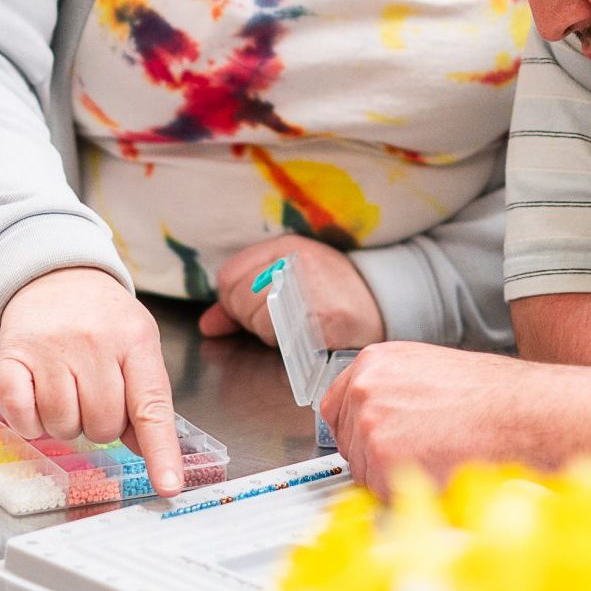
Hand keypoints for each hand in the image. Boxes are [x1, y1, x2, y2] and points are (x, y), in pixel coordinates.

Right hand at [0, 266, 185, 494]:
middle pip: (103, 425)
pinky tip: (38, 396)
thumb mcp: (136, 343)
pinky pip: (22, 418)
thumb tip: (150, 451)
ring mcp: (50, 350)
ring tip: (67, 390)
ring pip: (63, 427)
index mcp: (135, 340)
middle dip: (100, 424)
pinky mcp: (11, 356)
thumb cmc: (102, 317)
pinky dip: (30, 421)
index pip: (152, 406)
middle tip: (94, 395)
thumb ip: (145, 395)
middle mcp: (94, 343)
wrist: (54, 274)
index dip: (161, 451)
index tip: (168, 486)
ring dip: (65, 423)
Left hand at [197, 235, 383, 349]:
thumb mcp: (288, 276)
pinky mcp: (321, 317)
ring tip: (293, 326)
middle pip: (239, 299)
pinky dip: (285, 343)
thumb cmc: (330, 290)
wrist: (381, 301)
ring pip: (256, 320)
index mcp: (284, 246)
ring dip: (267, 333)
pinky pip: (280, 337)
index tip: (254, 307)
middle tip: (276, 320)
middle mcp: (294, 262)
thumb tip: (208, 326)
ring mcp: (308, 289)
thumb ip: (242, 296)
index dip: (233, 301)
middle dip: (249, 318)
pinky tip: (303, 336)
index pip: (229, 276)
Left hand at [320, 341, 533, 491]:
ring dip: (392, 477)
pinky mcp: (383, 460)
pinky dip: (405, 494)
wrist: (521, 413)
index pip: (335, 407)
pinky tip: (437, 471)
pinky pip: (381, 493)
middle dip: (376, 457)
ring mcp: (371, 424)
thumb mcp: (429, 371)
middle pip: (349, 443)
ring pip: (364, 472)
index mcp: (375, 362)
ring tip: (435, 457)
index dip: (354, 431)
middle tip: (419, 453)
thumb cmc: (490, 395)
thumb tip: (377, 419)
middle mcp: (365, 389)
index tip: (366, 443)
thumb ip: (393, 391)